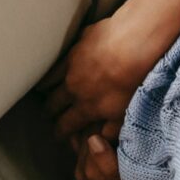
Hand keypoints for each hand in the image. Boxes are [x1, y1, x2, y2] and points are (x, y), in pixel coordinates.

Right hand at [36, 15, 153, 139]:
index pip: (66, 125)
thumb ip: (112, 127)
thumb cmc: (136, 77)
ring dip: (47, 93)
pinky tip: (50, 74)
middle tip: (48, 116)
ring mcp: (71, 69)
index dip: (60, 132)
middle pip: (54, 106)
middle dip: (50, 114)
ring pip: (50, 86)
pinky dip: (50, 73)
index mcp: (88, 107)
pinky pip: (56, 65)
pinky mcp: (74, 50)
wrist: (134, 42)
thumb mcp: (128, 110)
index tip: (57, 135)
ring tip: (43, 96)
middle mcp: (74, 90)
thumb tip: (101, 138)